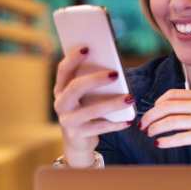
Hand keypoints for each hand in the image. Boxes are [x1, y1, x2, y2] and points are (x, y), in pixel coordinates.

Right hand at [53, 46, 133, 166]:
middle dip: (95, 79)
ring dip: (112, 104)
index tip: (87, 47)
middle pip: (75, 88)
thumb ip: (94, 82)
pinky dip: (116, 124)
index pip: (63, 70)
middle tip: (115, 74)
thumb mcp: (86, 96)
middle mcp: (60, 104)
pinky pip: (99, 128)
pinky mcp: (78, 135)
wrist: (79, 142)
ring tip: (130, 98)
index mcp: (61, 89)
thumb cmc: (87, 110)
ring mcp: (68, 121)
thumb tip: (115, 68)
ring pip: (91, 111)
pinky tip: (128, 121)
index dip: (73, 58)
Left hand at [139, 89, 190, 166]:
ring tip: (149, 134)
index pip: (171, 95)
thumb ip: (190, 107)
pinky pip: (180, 137)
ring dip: (156, 128)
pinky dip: (166, 141)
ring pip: (171, 121)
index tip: (150, 114)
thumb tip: (161, 109)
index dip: (156, 104)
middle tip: (143, 126)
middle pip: (167, 107)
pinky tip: (159, 144)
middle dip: (151, 116)